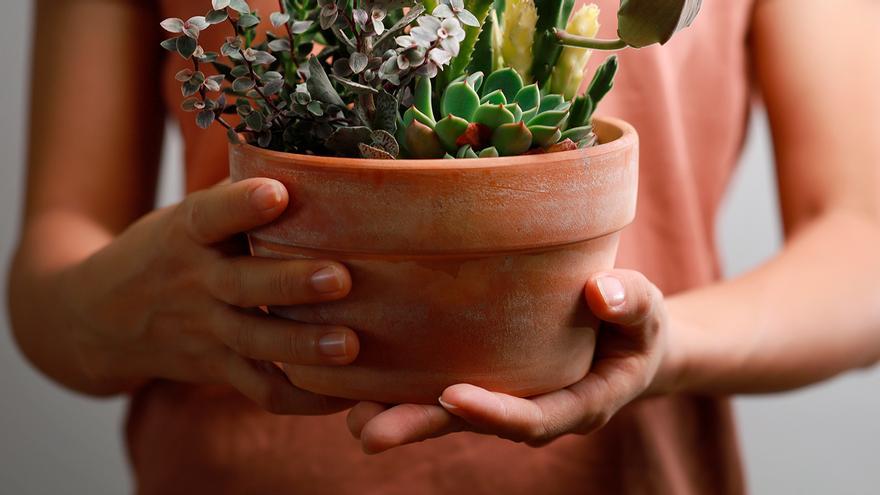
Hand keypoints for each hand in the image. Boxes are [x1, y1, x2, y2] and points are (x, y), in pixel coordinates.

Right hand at [63, 178, 358, 413]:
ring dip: (303, 346)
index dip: (241, 205)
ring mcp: (206, 331)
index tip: (275, 193)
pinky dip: (302, 398)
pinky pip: (260, 389)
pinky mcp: (216, 368)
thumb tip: (311, 165)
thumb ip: (236, 198)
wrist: (98, 318)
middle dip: (292, 283)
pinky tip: (345, 394)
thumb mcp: (185, 217)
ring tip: (350, 345)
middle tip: (339, 278)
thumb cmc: (166, 251)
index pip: (210, 216)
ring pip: (255, 343)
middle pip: (244, 286)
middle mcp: (196, 284)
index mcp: (187, 235)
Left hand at [347, 270, 668, 452]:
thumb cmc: (636, 325)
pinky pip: (440, 388)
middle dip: (422, 427)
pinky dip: (402, 387)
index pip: (533, 419)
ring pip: (448, 413)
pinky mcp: (485, 378)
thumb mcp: (647, 312)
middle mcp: (533, 409)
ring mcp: (504, 396)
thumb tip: (600, 292)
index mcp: (578, 403)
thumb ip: (632, 303)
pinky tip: (359, 379)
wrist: (624, 338)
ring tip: (350, 415)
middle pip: (474, 425)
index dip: (494, 413)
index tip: (452, 396)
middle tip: (369, 433)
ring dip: (399, 414)